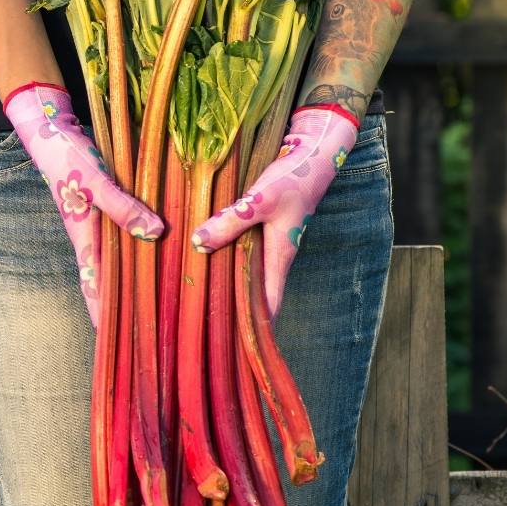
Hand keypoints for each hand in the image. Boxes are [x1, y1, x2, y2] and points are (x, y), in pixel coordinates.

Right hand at [4, 82, 162, 326]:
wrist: (51, 130)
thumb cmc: (68, 157)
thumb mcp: (96, 182)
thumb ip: (124, 208)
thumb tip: (156, 235)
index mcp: (85, 240)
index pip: (95, 292)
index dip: (104, 320)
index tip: (116, 349)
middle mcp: (92, 239)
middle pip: (108, 285)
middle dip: (124, 311)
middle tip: (147, 337)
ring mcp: (99, 226)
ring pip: (119, 265)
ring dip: (134, 284)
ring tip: (159, 307)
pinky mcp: (107, 209)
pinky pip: (126, 241)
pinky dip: (140, 253)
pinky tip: (159, 256)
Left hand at [190, 104, 359, 317]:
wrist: (313, 154)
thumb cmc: (293, 178)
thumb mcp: (259, 199)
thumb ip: (230, 220)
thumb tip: (199, 243)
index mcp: (278, 258)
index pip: (266, 306)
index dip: (252, 330)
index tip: (232, 351)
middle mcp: (273, 256)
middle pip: (251, 294)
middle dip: (231, 312)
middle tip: (201, 331)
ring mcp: (266, 243)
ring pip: (242, 273)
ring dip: (223, 285)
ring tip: (193, 302)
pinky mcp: (258, 227)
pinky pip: (237, 251)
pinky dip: (222, 259)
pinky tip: (199, 259)